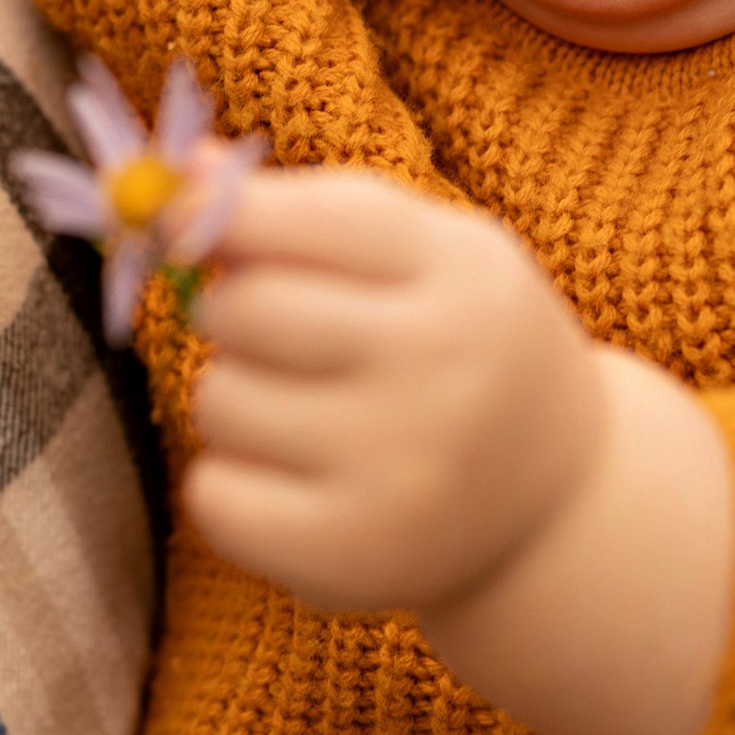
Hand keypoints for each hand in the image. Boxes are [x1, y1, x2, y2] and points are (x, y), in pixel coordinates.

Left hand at [186, 170, 602, 611]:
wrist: (555, 502)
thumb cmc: (460, 346)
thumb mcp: (422, 257)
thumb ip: (307, 210)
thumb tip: (179, 176)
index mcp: (463, 274)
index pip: (303, 220)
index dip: (218, 213)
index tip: (188, 219)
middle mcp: (441, 369)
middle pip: (243, 309)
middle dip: (232, 313)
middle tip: (278, 336)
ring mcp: (398, 471)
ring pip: (218, 401)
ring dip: (235, 400)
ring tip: (304, 415)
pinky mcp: (349, 557)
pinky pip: (211, 494)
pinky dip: (229, 483)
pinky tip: (292, 481)